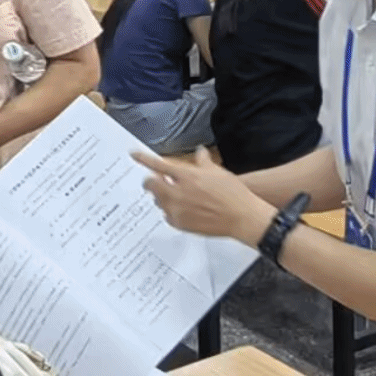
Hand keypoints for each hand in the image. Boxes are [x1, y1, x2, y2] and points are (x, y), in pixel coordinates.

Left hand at [133, 148, 276, 244]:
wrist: (241, 217)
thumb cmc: (232, 193)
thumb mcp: (217, 171)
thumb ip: (203, 161)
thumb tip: (199, 152)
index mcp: (186, 177)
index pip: (158, 165)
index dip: (143, 159)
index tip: (134, 154)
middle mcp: (178, 193)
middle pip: (151, 185)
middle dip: (151, 181)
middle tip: (158, 180)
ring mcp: (177, 210)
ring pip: (158, 201)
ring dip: (162, 195)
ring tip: (175, 194)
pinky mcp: (180, 224)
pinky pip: (167, 215)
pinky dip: (170, 210)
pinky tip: (182, 208)